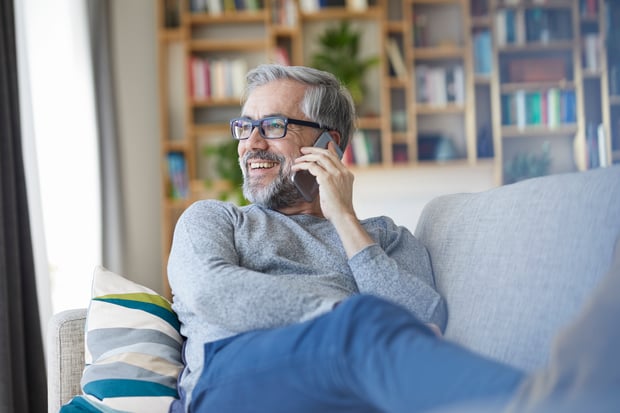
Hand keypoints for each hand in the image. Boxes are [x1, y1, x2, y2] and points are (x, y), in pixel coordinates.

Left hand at [292, 142, 373, 257]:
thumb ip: (334, 183)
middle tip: (304, 150)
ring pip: (319, 157)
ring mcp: (335, 174)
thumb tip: (322, 180)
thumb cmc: (339, 209)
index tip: (325, 144)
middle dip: (314, 150)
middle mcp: (343, 171)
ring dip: (306, 157)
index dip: (329, 149)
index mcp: (347, 174)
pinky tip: (296, 168)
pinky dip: (302, 165)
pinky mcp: (326, 178)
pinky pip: (312, 166)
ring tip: (298, 159)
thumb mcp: (340, 193)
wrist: (343, 216)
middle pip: (327, 154)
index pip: (337, 157)